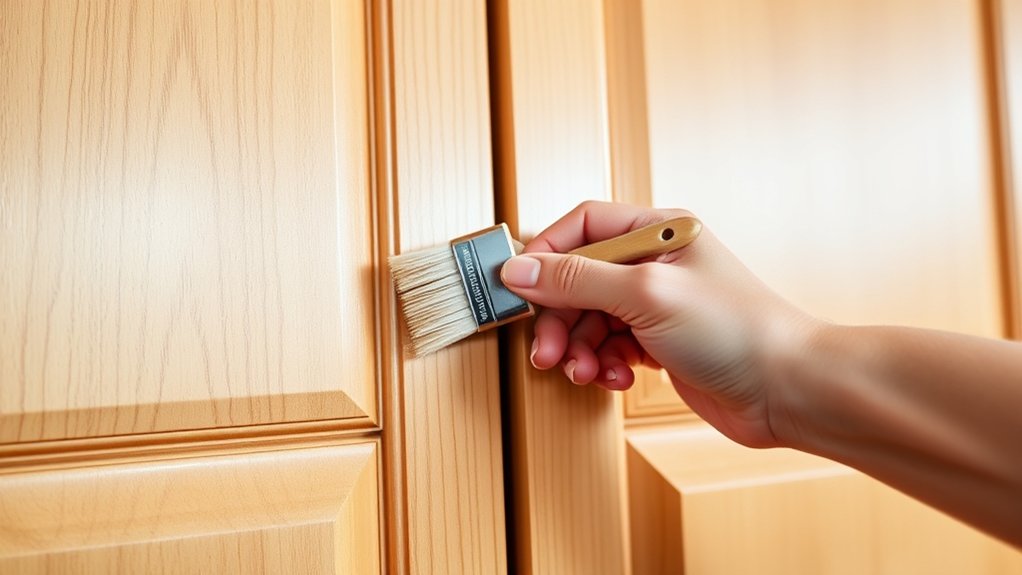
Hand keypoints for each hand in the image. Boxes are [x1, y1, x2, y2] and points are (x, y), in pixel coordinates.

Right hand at [500, 201, 818, 447]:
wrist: (787, 390)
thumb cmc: (738, 330)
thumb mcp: (646, 294)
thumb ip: (577, 280)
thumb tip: (521, 268)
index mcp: (659, 231)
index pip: (584, 225)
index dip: (547, 253)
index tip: (520, 285)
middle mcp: (656, 263)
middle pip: (579, 278)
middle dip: (559, 317)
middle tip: (547, 350)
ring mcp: (657, 304)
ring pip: (590, 317)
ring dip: (579, 348)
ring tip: (584, 372)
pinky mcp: (659, 343)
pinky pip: (609, 347)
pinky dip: (603, 364)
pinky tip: (615, 379)